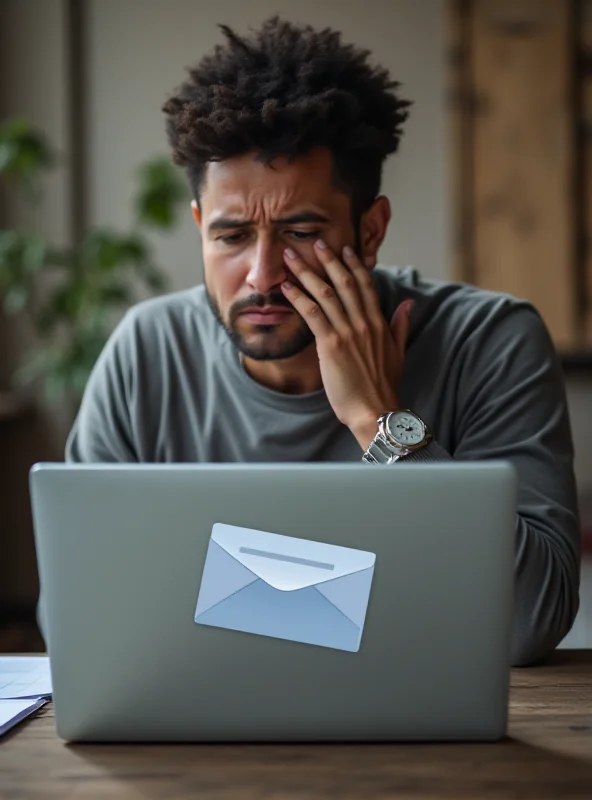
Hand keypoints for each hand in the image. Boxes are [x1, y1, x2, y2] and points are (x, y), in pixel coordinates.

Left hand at [281, 239, 413, 449]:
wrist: (376, 410)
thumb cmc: (384, 387)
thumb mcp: (398, 352)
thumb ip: (400, 325)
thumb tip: (409, 303)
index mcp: (379, 323)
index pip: (366, 285)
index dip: (354, 265)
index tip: (345, 249)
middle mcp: (363, 322)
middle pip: (344, 282)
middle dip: (328, 259)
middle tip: (315, 242)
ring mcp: (347, 331)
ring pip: (325, 293)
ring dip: (306, 272)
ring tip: (292, 257)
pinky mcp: (331, 344)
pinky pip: (312, 313)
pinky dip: (297, 297)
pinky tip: (285, 286)